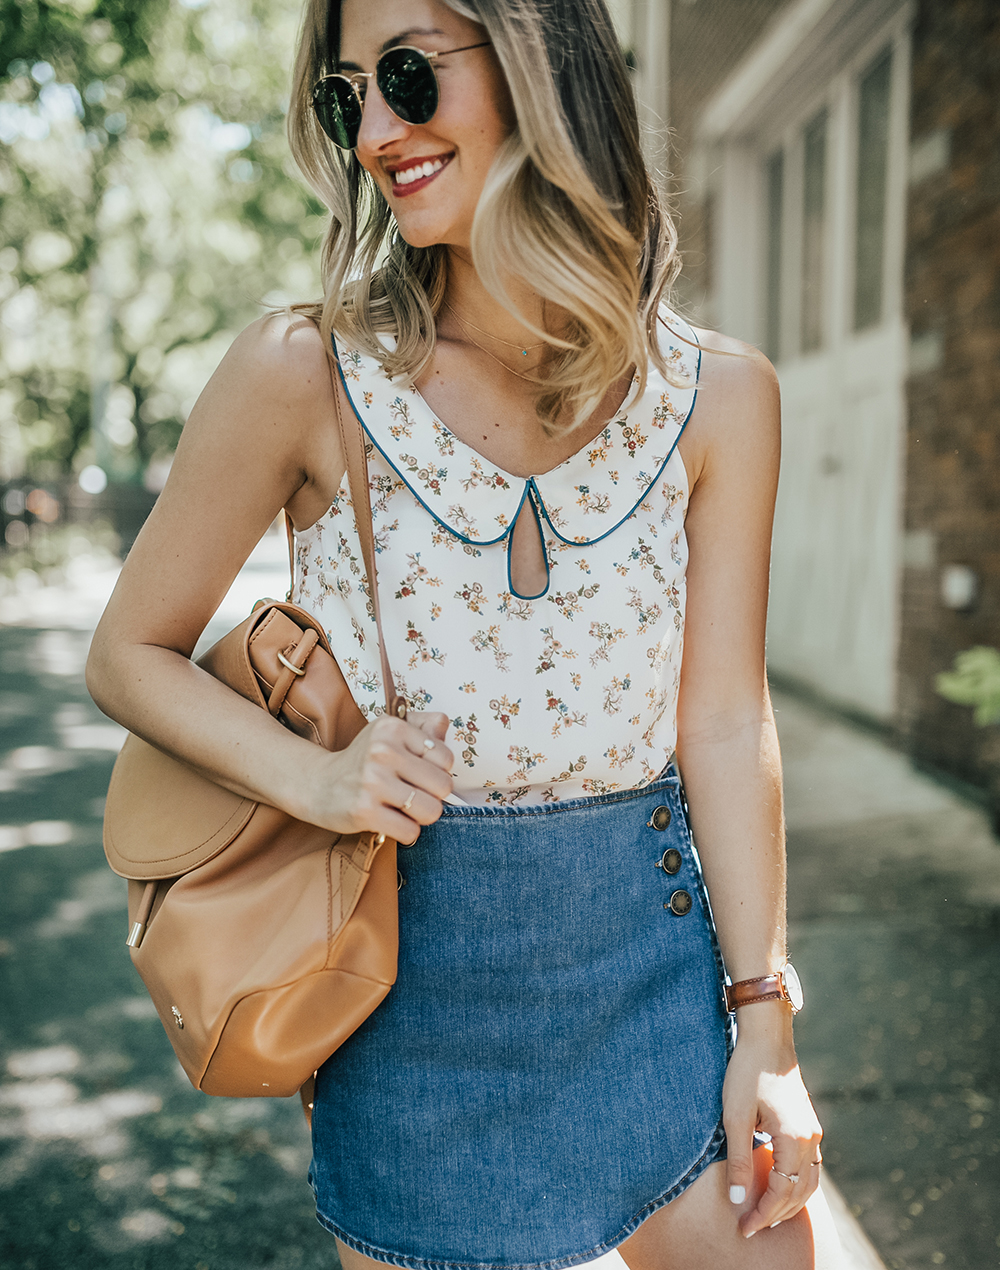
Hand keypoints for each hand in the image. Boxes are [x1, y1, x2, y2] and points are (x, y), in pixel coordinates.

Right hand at [302, 710, 453, 841]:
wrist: (319, 783)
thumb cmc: (363, 759)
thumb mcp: (389, 732)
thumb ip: (424, 726)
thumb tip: (444, 726)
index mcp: (392, 728)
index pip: (446, 758)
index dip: (438, 770)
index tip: (418, 772)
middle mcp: (383, 751)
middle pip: (443, 786)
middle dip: (433, 795)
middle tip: (412, 793)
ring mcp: (373, 782)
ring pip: (431, 811)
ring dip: (421, 816)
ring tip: (403, 807)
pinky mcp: (364, 811)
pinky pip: (410, 832)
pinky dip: (405, 832)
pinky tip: (391, 820)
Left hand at [721, 1006, 822, 1237]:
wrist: (766, 1035)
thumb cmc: (747, 1072)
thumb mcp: (735, 1118)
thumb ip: (740, 1161)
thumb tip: (739, 1200)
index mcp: (794, 1140)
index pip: (782, 1193)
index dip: (763, 1214)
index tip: (745, 1228)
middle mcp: (811, 1139)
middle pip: (800, 1193)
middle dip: (777, 1214)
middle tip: (752, 1227)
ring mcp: (813, 1131)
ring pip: (809, 1182)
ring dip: (789, 1202)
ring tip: (766, 1215)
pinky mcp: (808, 1123)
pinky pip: (809, 1166)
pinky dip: (797, 1185)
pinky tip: (780, 1187)